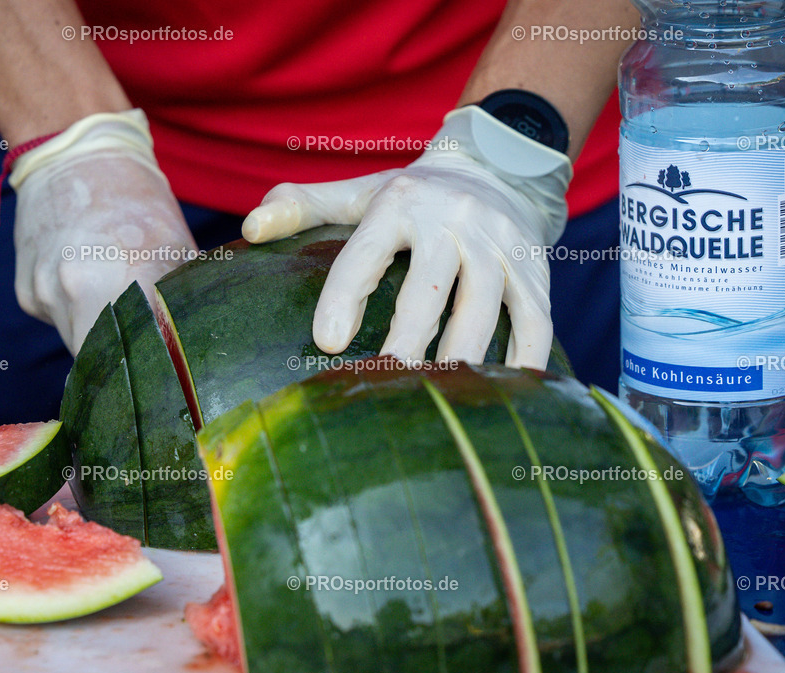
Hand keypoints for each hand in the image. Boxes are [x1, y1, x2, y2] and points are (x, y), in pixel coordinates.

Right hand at [9, 109, 195, 354]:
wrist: (75, 157)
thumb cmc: (138, 203)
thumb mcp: (176, 248)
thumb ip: (184, 301)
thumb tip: (200, 345)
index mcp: (118, 280)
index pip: (134, 357)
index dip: (150, 371)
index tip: (165, 374)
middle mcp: (74, 291)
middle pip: (102, 360)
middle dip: (124, 358)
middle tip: (147, 350)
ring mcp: (45, 294)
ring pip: (78, 344)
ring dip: (100, 335)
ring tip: (118, 302)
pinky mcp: (27, 294)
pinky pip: (59, 323)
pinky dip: (76, 315)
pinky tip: (88, 283)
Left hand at [242, 106, 572, 368]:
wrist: (498, 164)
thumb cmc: (414, 194)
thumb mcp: (358, 192)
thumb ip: (304, 207)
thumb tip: (248, 228)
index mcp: (401, 204)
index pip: (366, 254)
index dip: (345, 297)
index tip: (327, 344)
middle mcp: (453, 219)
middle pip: (430, 287)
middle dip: (408, 338)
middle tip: (385, 383)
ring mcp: (499, 243)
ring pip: (485, 306)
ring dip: (463, 355)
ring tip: (437, 396)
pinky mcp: (534, 267)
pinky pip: (536, 319)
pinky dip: (524, 358)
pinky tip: (504, 393)